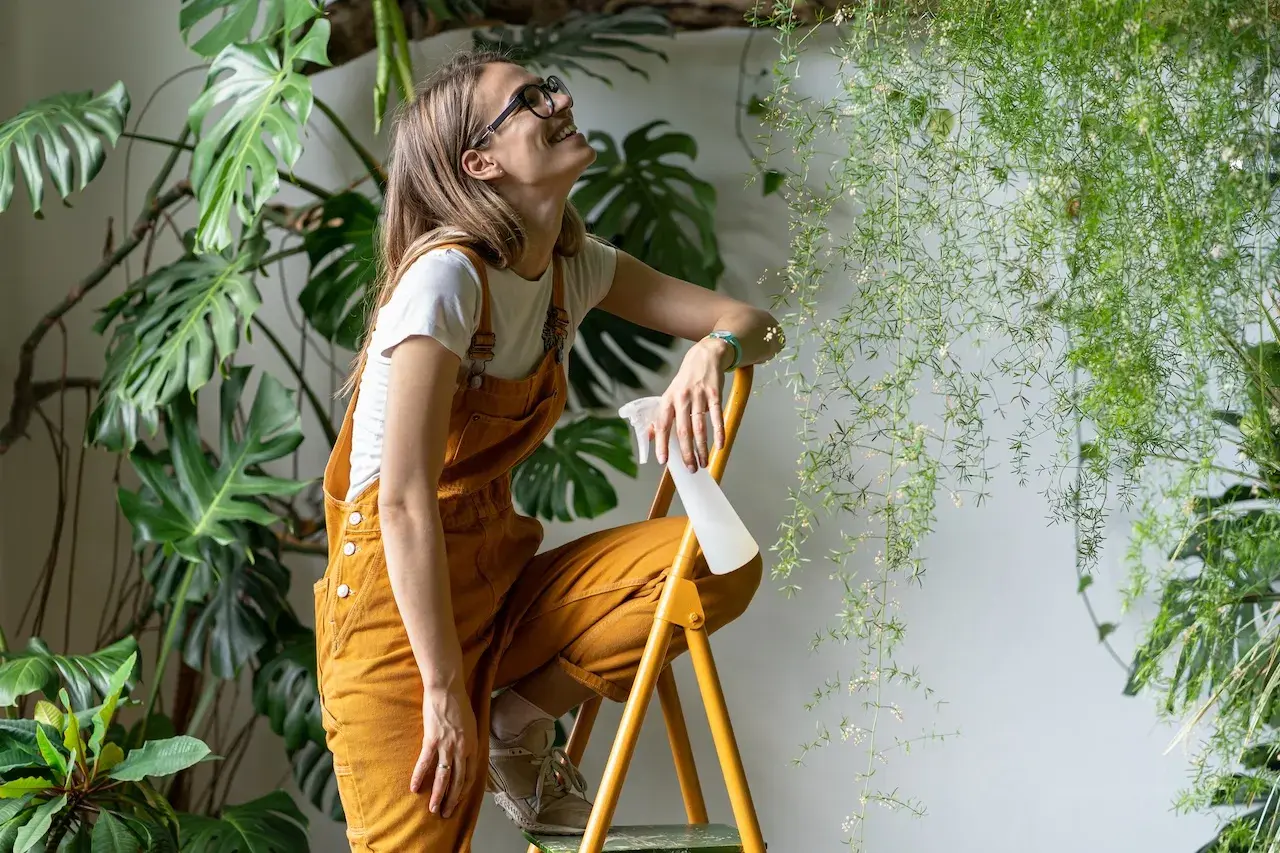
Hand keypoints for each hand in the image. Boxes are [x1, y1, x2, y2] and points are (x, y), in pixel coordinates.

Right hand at [410, 683, 476, 818]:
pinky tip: (414, 788)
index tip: (457, 802)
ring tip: (433, 809)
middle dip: (451, 799)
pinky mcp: (432, 740)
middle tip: (445, 814)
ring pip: (443, 776)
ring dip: (438, 795)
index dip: (463, 791)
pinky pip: (425, 762)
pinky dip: (419, 776)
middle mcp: (462, 749)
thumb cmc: (459, 704)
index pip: (470, 775)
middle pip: (458, 780)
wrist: (447, 689)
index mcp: (472, 745)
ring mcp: (447, 745)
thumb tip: (464, 756)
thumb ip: (467, 742)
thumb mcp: (470, 725)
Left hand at [654, 338, 728, 472]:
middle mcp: (681, 398)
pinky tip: (720, 445)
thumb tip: (648, 436)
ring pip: (700, 427)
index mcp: (667, 400)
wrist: (705, 356)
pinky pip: (717, 417)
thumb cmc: (686, 380)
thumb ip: (660, 416)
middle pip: (682, 430)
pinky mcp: (715, 394)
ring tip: (703, 463)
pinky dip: (719, 432)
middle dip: (686, 452)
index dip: (661, 444)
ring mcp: (699, 396)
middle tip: (690, 468)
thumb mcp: (669, 394)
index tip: (663, 461)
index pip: (662, 425)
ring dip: (702, 448)